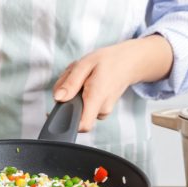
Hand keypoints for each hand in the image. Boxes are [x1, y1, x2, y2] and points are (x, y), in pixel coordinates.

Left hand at [53, 35, 172, 131]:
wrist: (129, 62)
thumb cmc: (108, 61)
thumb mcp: (85, 64)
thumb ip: (71, 82)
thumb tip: (58, 98)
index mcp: (96, 98)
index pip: (82, 125)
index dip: (67, 122)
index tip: (60, 108)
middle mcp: (101, 109)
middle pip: (74, 114)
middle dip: (68, 98)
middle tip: (73, 78)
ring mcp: (103, 112)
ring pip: (79, 110)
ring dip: (74, 95)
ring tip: (82, 78)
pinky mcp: (102, 111)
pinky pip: (86, 108)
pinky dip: (81, 96)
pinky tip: (87, 83)